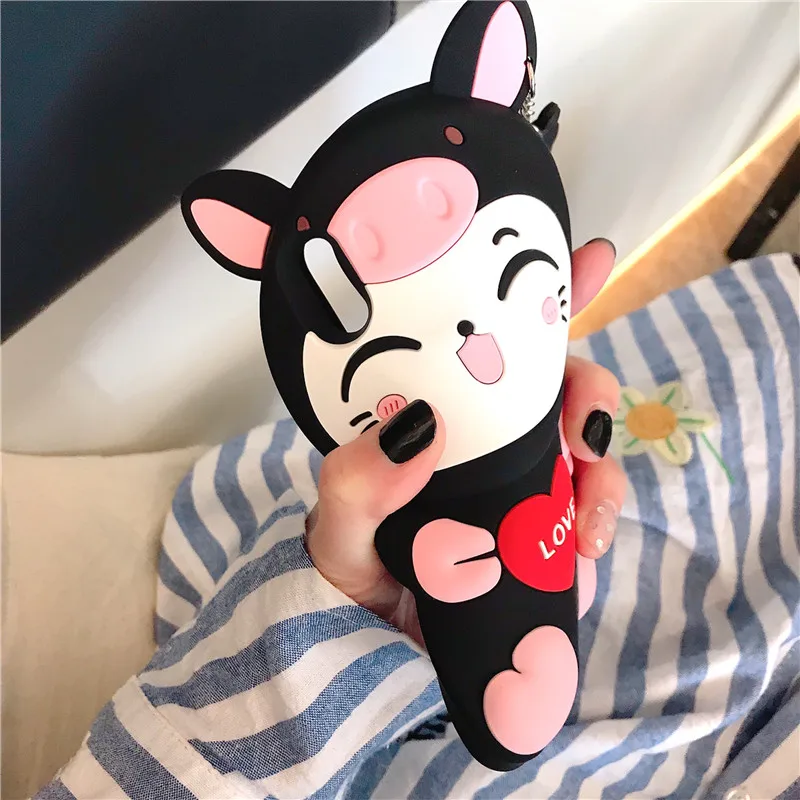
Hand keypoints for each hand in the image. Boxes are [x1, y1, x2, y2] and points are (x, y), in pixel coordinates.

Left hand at [305, 239, 624, 641]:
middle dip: (588, 389)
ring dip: (603, 470)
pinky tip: (583, 547)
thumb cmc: (351, 566)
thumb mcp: (339, 521)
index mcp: (441, 413)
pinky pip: (593, 514)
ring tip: (586, 512)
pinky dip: (601, 522)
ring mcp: (527, 484)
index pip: (488, 341)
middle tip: (582, 423)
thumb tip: (417, 430)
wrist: (380, 646)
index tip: (587, 260)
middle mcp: (489, 438)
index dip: (542, 294)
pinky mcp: (552, 533)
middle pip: (559, 386)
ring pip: (590, 450)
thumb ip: (358, 481)